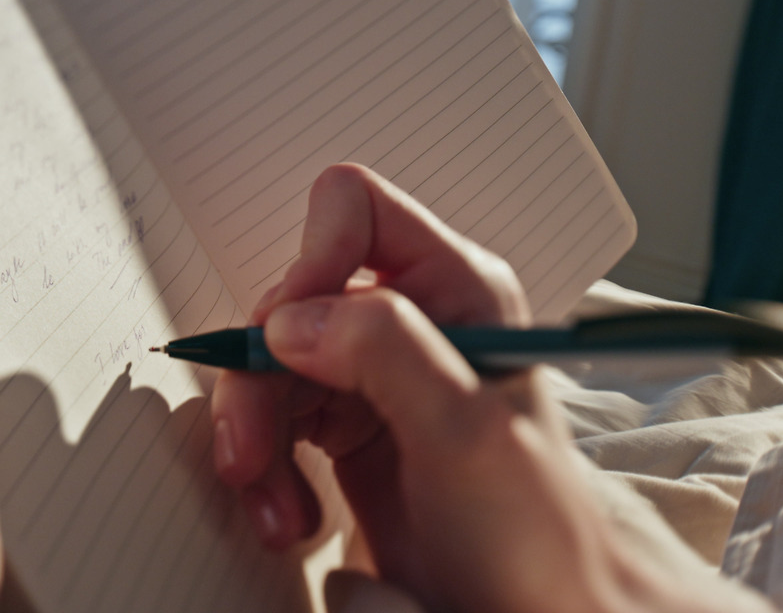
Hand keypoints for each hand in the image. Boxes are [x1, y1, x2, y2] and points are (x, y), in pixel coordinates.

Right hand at [211, 163, 767, 612]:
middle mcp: (410, 317)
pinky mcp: (345, 420)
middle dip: (260, 382)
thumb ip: (389, 352)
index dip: (309, 263)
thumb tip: (292, 321)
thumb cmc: (531, 527)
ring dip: (255, 439)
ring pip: (268, 365)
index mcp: (456, 287)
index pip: (355, 210)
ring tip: (273, 510)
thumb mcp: (467, 433)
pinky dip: (265, 468)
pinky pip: (272, 418)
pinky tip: (288, 516)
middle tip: (251, 456)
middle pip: (290, 303)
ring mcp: (373, 370)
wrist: (531, 609)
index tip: (288, 340)